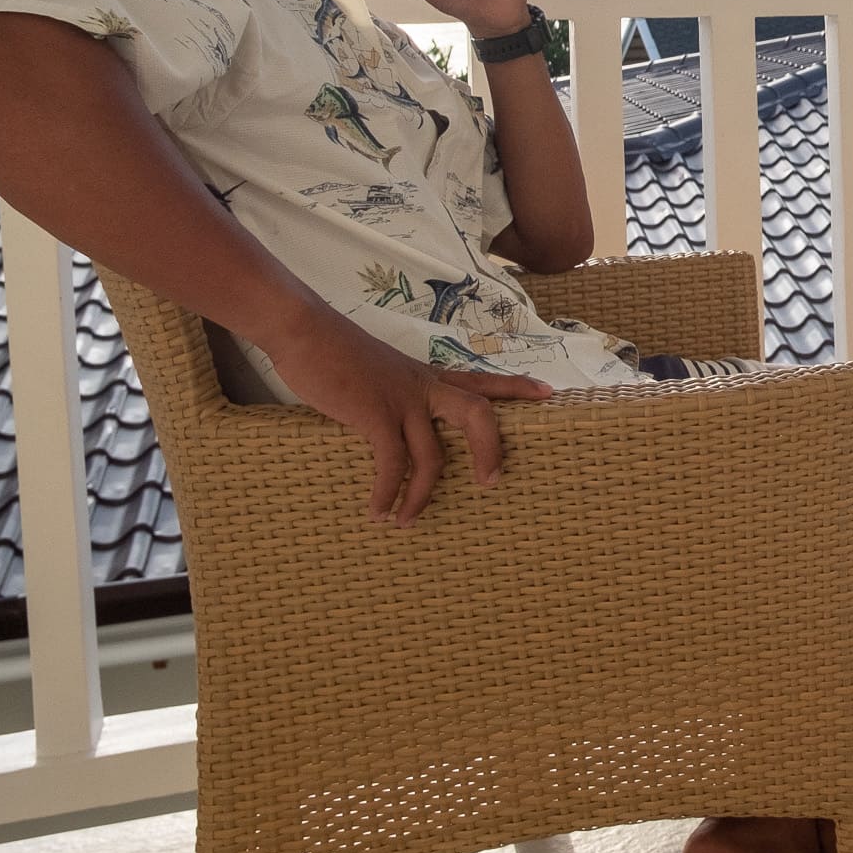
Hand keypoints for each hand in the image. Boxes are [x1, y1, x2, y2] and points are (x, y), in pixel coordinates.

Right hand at [260, 311, 553, 524]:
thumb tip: (389, 423)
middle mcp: (423, 387)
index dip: (516, 388)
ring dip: (420, 496)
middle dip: (491, 449)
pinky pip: (392, 464)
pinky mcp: (374, 413)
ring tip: (406, 522)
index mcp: (427, 377)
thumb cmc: (334, 352)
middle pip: (478, 413)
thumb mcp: (377, 372)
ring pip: (433, 455)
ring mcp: (401, 399)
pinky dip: (387, 493)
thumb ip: (394, 395)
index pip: (481, 380)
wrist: (304, 330)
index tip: (548, 394)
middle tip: (492, 483)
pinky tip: (377, 512)